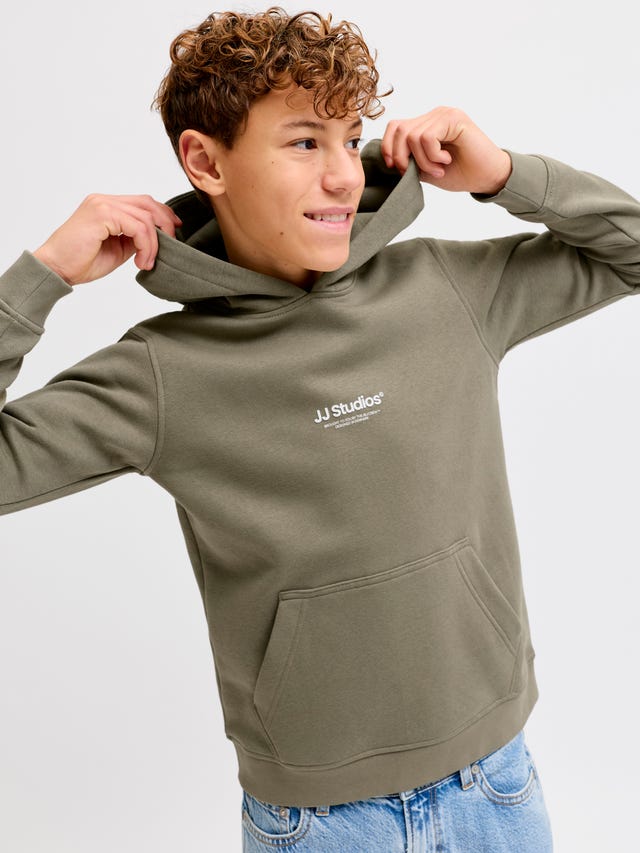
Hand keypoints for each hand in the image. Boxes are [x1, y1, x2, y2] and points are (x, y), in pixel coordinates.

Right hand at [33, 194, 181, 285]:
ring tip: (146, 263)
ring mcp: (102, 204)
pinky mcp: (102, 214)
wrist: (57, 269)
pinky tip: (140, 262)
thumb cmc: (82, 261)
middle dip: (165, 224)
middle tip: (169, 247)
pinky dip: (146, 246)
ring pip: (145, 218)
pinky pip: (138, 227)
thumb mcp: (118, 248)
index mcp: (106, 205)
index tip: (174, 231)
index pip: (143, 202)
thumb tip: (158, 238)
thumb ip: (135, 238)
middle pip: (148, 203)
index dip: (163, 214)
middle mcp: (104, 200)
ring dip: (153, 244)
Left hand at [381, 107, 511, 194]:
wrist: (487, 177)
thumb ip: (409, 161)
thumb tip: (390, 160)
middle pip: (399, 130)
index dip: (388, 147)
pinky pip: (427, 137)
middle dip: (402, 157)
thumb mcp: (426, 170)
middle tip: (419, 173)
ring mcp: (444, 114)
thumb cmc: (461, 174)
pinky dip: (432, 155)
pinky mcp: (454, 119)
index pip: (395, 127)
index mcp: (426, 125)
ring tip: (439, 169)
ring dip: (423, 161)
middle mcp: (434, 115)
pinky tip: (446, 160)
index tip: (396, 168)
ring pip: (413, 136)